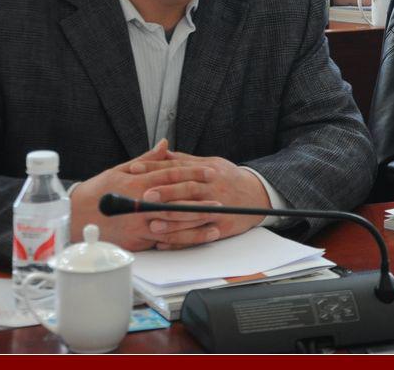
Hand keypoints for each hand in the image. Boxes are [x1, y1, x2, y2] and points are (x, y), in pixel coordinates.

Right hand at [70, 140, 222, 251]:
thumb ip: (148, 159)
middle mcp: (140, 204)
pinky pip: (164, 240)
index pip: (171, 175)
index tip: (210, 172)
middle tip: (221, 199)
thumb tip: (165, 144)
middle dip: (200, 200)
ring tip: (216, 220)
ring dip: (196, 222)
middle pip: (176, 201)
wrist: (73, 218)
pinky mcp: (136, 240)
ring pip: (173, 223)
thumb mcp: (119, 170)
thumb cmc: (97, 192)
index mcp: (138, 183)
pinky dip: (182, 239)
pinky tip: (197, 237)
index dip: (193, 173)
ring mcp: (139, 224)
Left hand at [128, 149, 270, 248]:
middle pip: (187, 190)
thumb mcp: (210, 163)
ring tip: (152, 224)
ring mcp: (218, 208)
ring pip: (193, 215)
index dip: (155, 168)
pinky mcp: (222, 227)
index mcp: (207, 171)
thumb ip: (184, 160)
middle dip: (165, 193)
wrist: (258, 195)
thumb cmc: (228, 178)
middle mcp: (212, 188)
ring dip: (172, 221)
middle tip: (144, 197)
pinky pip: (200, 235)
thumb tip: (160, 151)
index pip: (178, 168)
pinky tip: (164, 242)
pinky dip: (181, 240)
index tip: (135, 169)